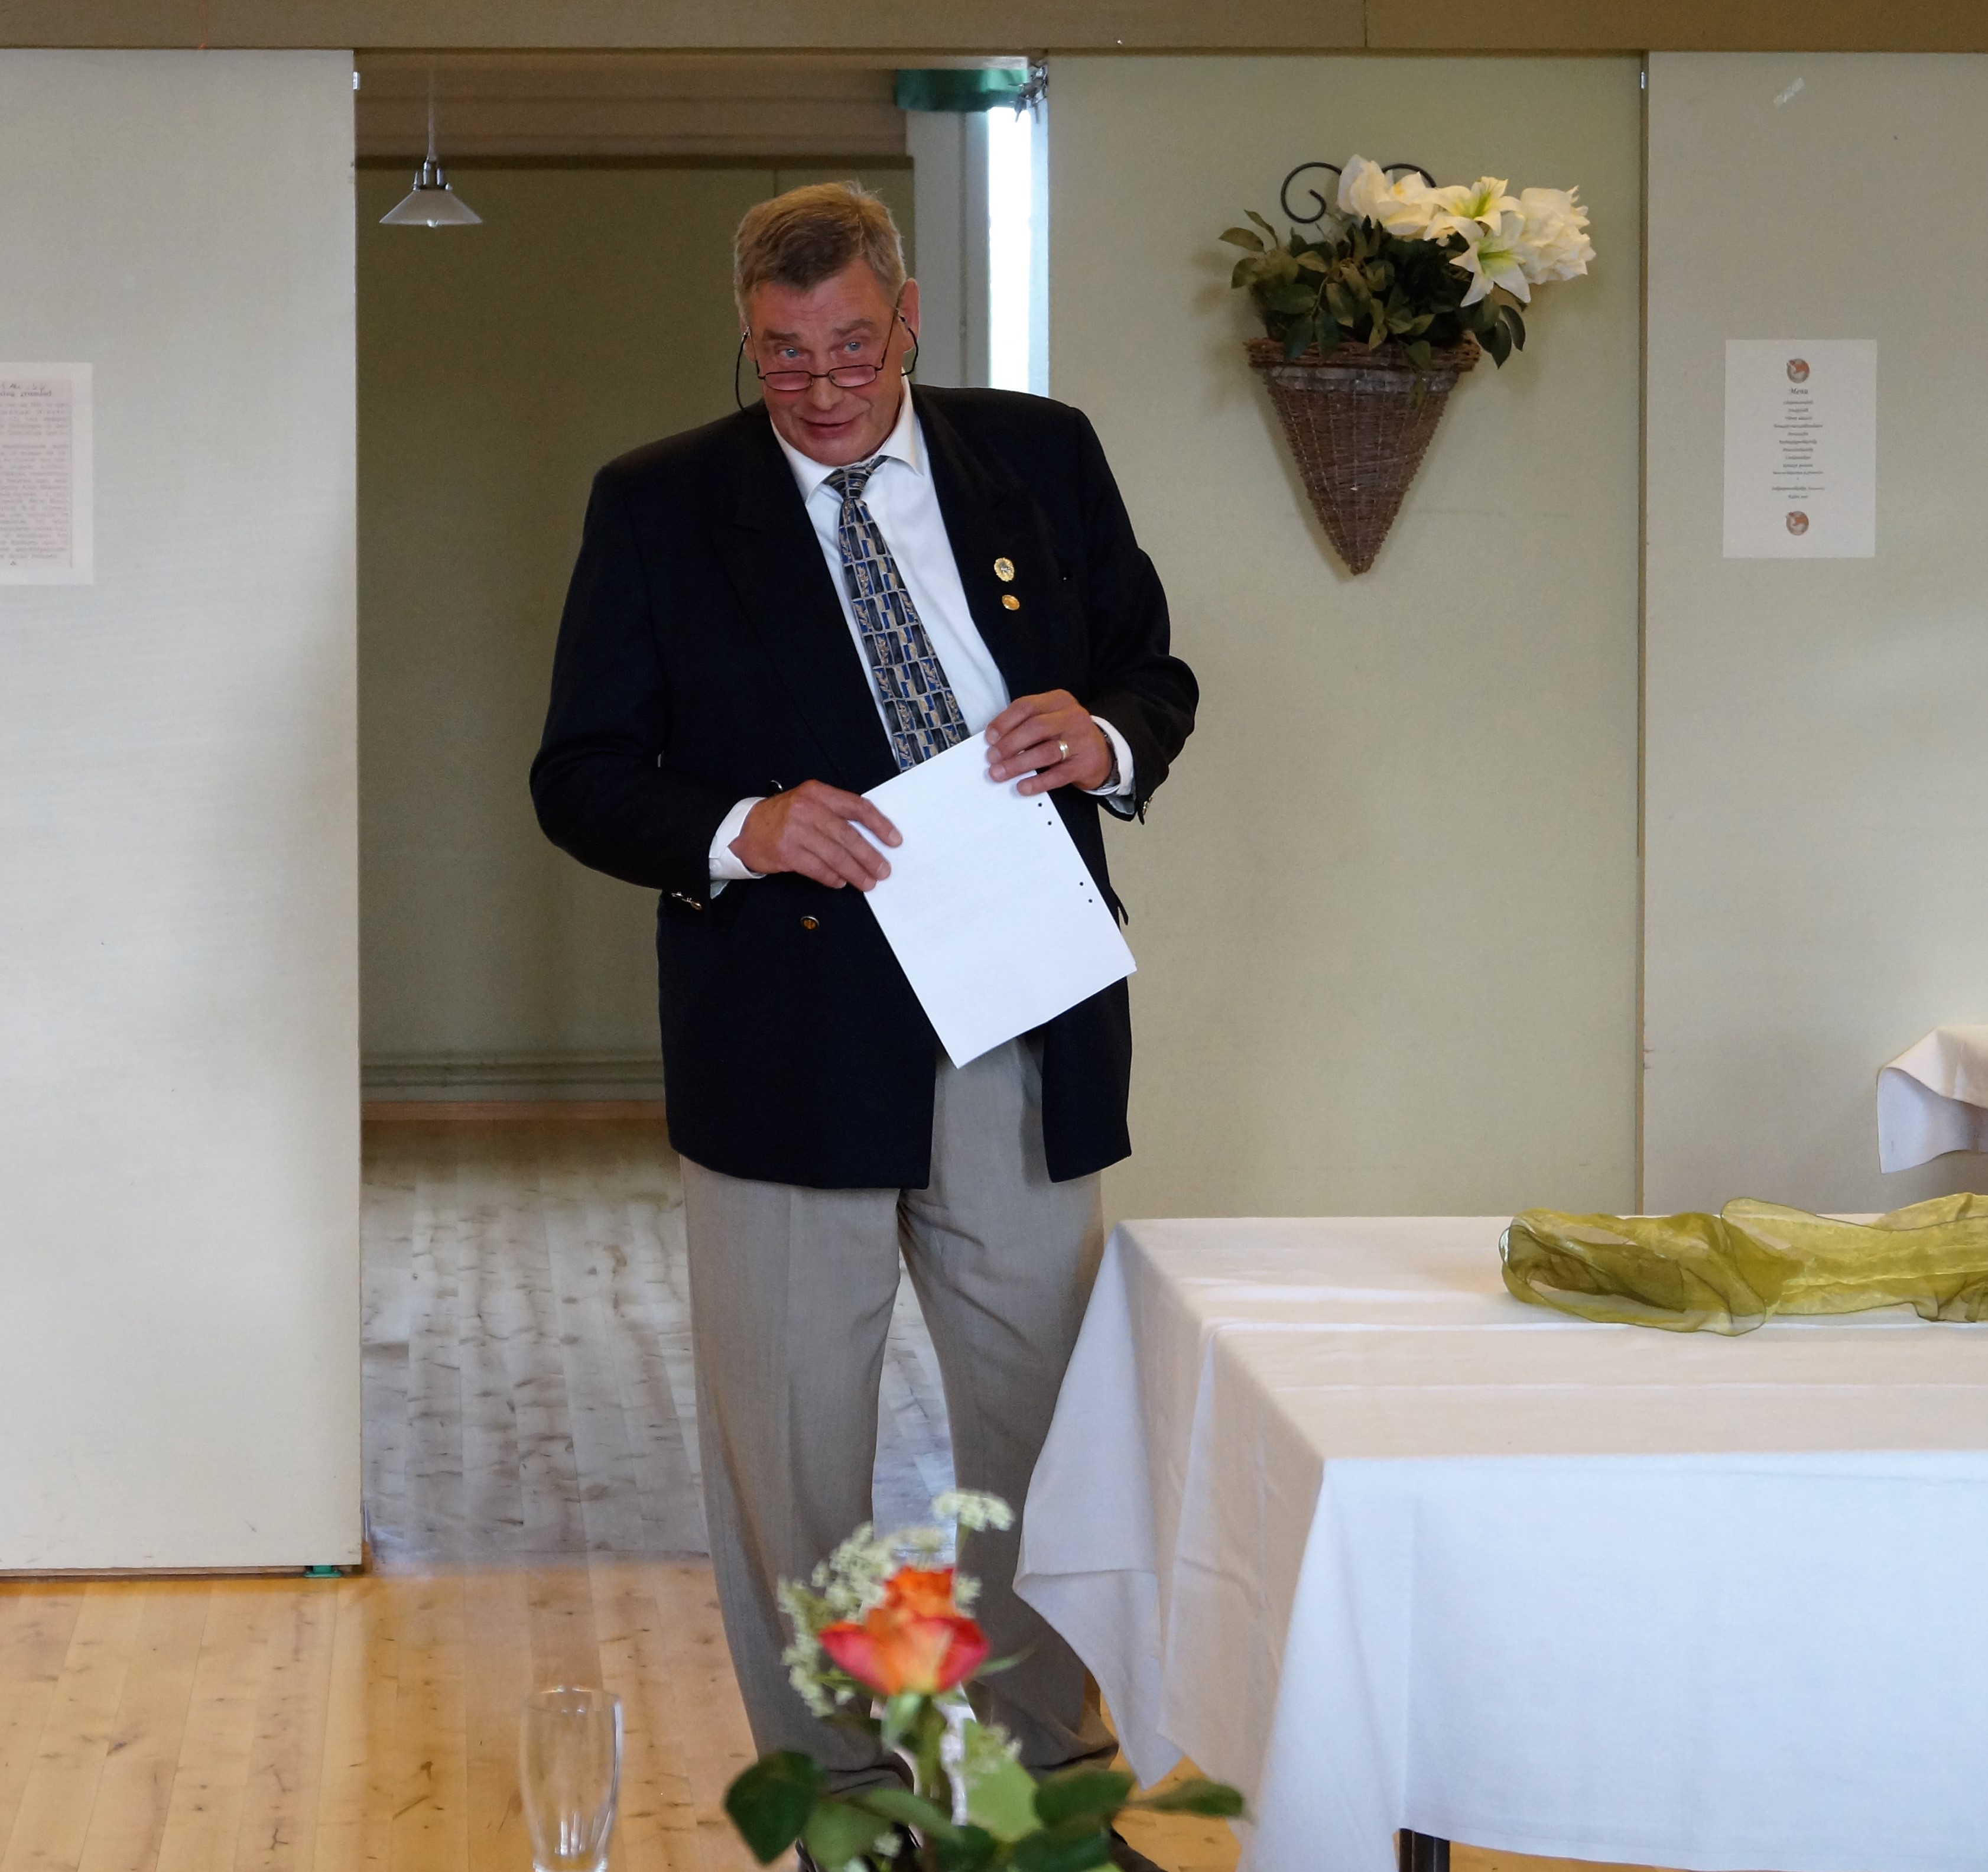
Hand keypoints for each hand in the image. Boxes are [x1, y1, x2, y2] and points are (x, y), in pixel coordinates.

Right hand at [732, 781, 900, 890]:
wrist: (745, 827)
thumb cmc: (785, 818)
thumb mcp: (809, 804)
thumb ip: (837, 814)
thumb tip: (872, 839)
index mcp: (818, 793)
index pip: (857, 807)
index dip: (879, 824)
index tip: (894, 840)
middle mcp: (807, 808)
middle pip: (848, 835)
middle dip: (869, 856)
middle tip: (884, 871)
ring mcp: (794, 830)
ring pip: (835, 854)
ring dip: (855, 872)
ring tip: (867, 882)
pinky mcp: (785, 851)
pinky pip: (817, 868)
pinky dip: (832, 878)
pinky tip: (841, 882)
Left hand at [985, 691, 1112, 794]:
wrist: (1102, 754)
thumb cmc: (1066, 736)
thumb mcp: (1050, 720)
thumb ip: (1026, 724)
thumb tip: (994, 742)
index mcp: (1059, 701)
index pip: (1027, 706)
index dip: (1004, 722)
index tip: (989, 738)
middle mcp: (1072, 717)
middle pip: (1035, 728)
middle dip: (1009, 744)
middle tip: (991, 758)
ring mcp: (1081, 741)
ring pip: (1045, 752)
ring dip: (1018, 764)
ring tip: (999, 774)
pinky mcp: (1085, 764)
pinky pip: (1057, 775)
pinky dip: (1037, 782)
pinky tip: (1022, 787)